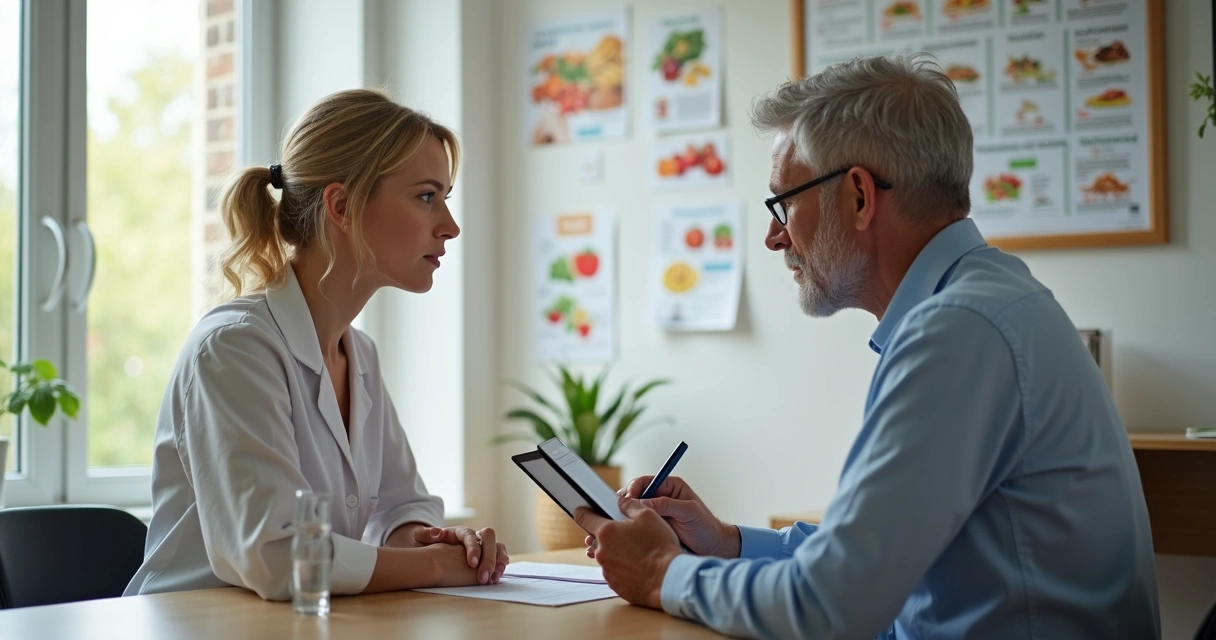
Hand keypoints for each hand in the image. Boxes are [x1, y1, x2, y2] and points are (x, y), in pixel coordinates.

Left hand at [413, 526, 508, 583]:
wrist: (434, 552)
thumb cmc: (429, 545)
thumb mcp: (422, 538)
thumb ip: (425, 534)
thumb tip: (436, 532)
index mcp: (460, 532)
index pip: (471, 535)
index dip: (473, 549)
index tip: (472, 564)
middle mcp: (475, 537)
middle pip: (489, 539)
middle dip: (488, 559)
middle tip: (483, 578)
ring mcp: (483, 547)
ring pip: (498, 547)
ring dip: (498, 563)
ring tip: (492, 579)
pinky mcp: (487, 558)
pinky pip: (500, 559)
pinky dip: (500, 569)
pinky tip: (494, 580)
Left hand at [574, 497, 680, 608]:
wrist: (669, 579)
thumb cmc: (660, 547)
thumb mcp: (648, 516)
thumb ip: (630, 505)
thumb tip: (621, 502)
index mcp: (606, 532)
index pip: (584, 518)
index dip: (583, 512)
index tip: (583, 511)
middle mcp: (602, 552)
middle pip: (598, 539)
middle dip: (610, 535)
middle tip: (629, 534)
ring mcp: (607, 571)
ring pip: (608, 556)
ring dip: (618, 552)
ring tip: (639, 553)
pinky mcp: (615, 584)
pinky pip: (615, 572)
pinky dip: (624, 568)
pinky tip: (639, 566)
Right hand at [586, 475, 738, 558]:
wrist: (714, 548)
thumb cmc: (706, 527)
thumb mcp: (689, 512)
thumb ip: (667, 504)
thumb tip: (644, 502)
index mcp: (669, 487)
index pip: (644, 482)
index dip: (633, 490)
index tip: (626, 501)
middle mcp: (660, 499)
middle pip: (633, 497)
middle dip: (620, 506)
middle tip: (612, 515)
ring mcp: (655, 515)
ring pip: (631, 514)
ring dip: (620, 520)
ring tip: (615, 527)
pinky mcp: (652, 530)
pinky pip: (635, 527)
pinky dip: (626, 532)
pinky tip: (619, 539)